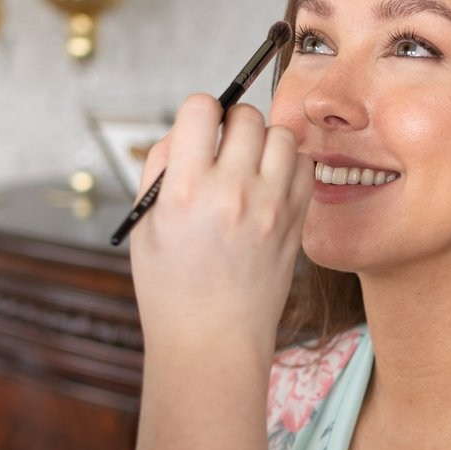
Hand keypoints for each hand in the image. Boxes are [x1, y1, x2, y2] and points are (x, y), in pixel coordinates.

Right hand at [129, 94, 311, 366]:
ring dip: (264, 142)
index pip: (202, 108)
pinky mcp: (295, 222)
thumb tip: (188, 128)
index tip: (198, 131)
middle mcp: (233, 192)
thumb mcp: (146, 224)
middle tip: (223, 150)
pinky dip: (289, 165)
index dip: (198, 113)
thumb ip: (162, 167)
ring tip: (250, 167)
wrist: (213, 341)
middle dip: (231, 124)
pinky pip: (304, 166)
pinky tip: (271, 184)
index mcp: (187, 190)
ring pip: (281, 135)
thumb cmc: (172, 288)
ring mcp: (271, 207)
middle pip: (246, 116)